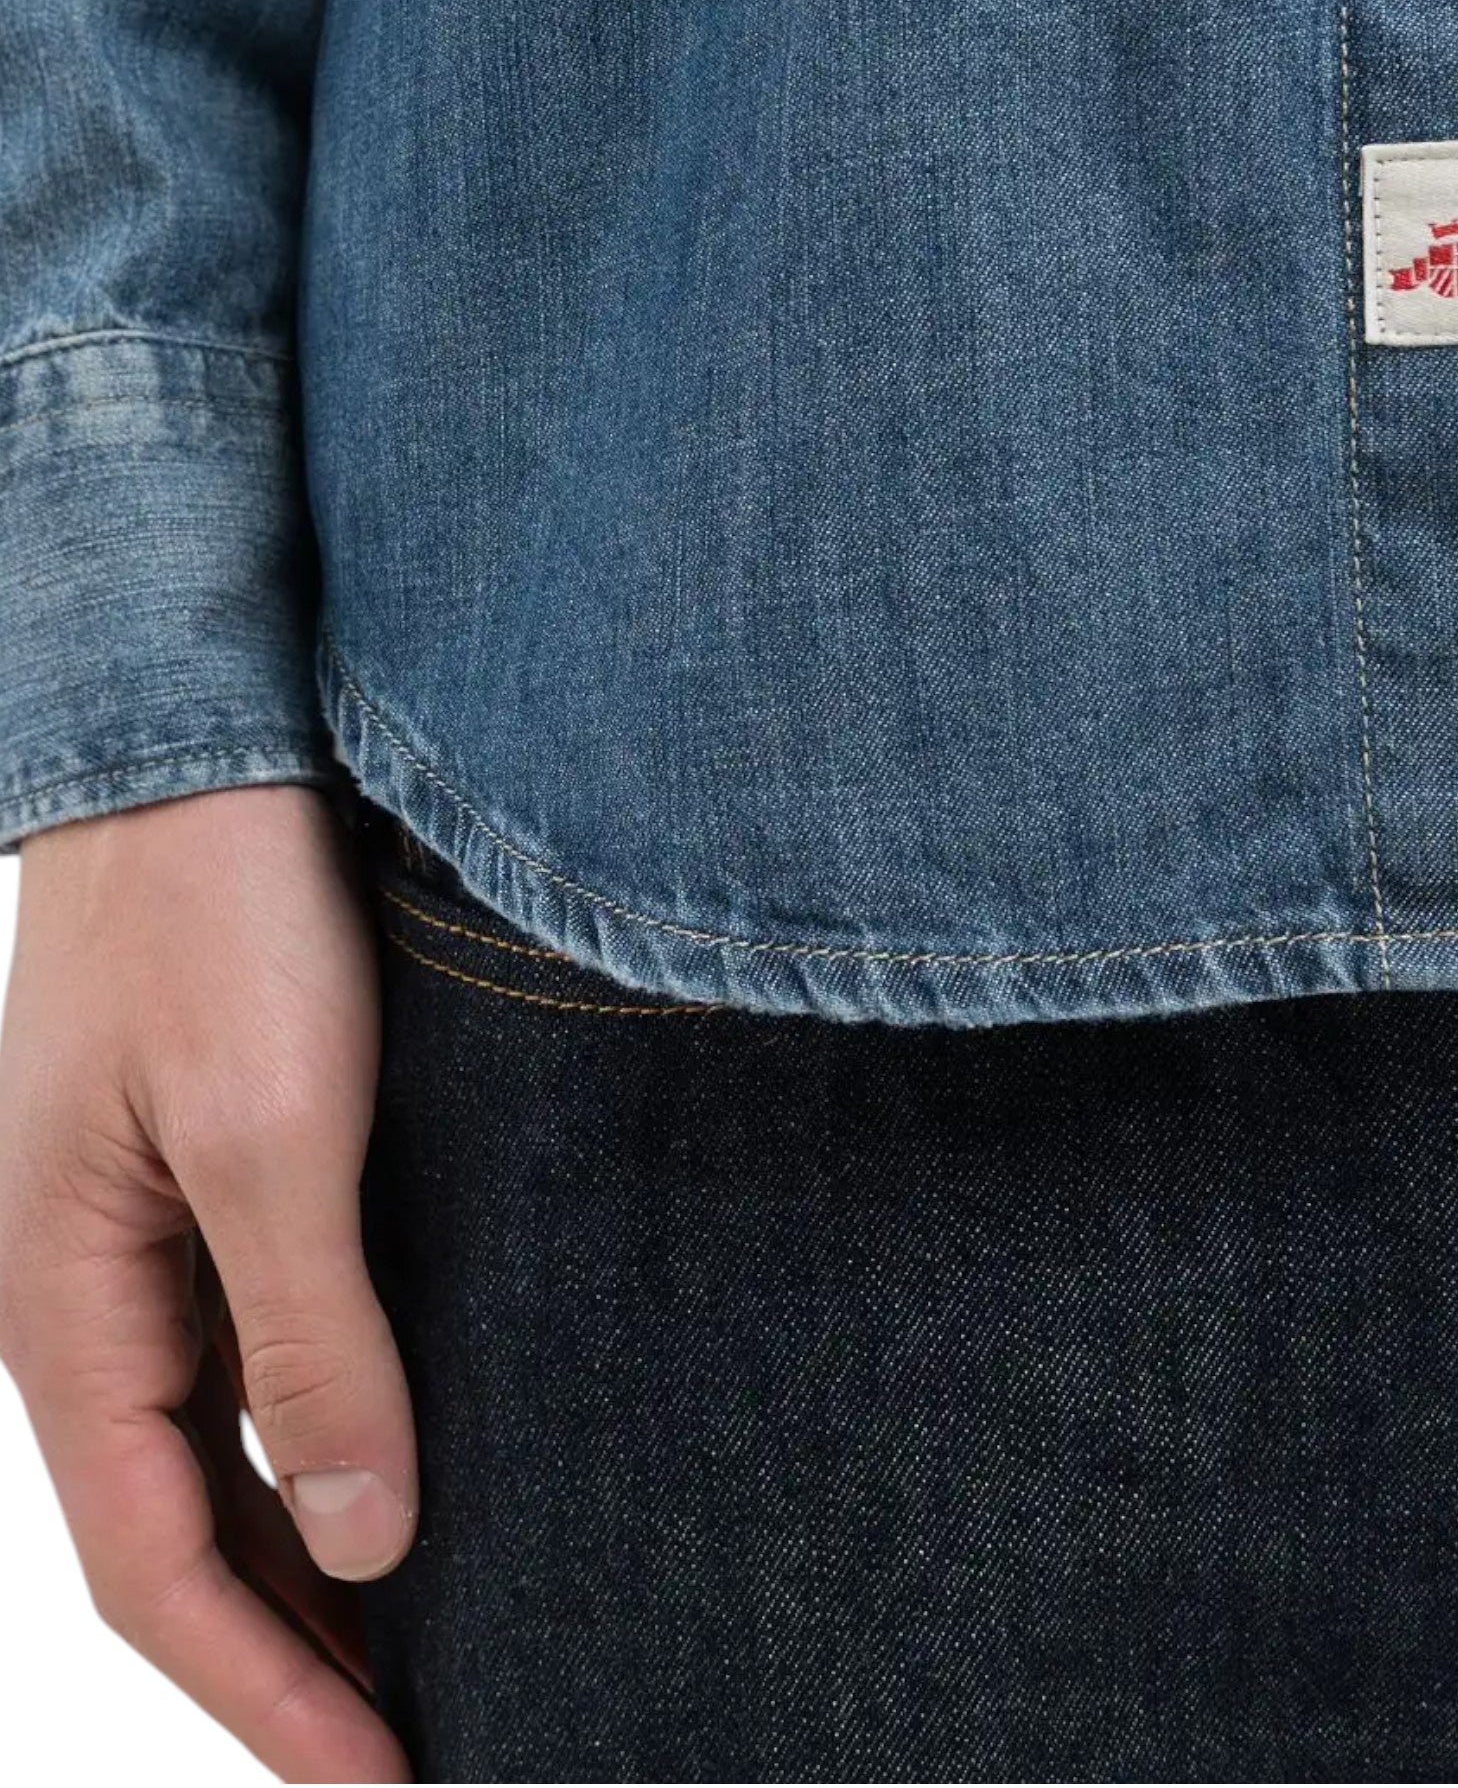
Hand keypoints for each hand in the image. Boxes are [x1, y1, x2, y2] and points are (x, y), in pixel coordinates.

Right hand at [0, 785, 414, 1781]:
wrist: (202, 754)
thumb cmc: (218, 919)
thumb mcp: (275, 1137)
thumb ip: (310, 1344)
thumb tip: (365, 1544)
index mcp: (63, 1310)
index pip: (153, 1565)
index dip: (265, 1693)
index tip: (379, 1783)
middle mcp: (82, 1302)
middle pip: (176, 1536)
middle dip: (283, 1658)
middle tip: (413, 1748)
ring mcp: (134, 1249)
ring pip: (210, 1461)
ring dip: (300, 1566)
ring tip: (412, 1659)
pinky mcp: (201, 1192)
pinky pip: (238, 1369)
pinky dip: (306, 1453)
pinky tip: (383, 1479)